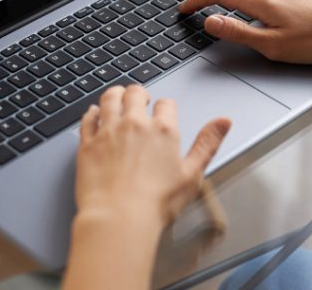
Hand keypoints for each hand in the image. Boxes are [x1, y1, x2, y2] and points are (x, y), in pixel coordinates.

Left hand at [75, 85, 230, 228]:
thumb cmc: (156, 203)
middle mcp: (134, 124)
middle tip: (139, 98)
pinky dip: (92, 113)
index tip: (164, 112)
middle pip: (135, 93)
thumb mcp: (192, 174)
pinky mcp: (88, 143)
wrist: (119, 217)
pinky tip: (94, 114)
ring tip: (117, 97)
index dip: (166, 107)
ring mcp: (108, 131)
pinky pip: (88, 118)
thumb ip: (207, 144)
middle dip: (139, 93)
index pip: (166, 104)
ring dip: (115, 94)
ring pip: (110, 99)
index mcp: (162, 130)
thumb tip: (224, 122)